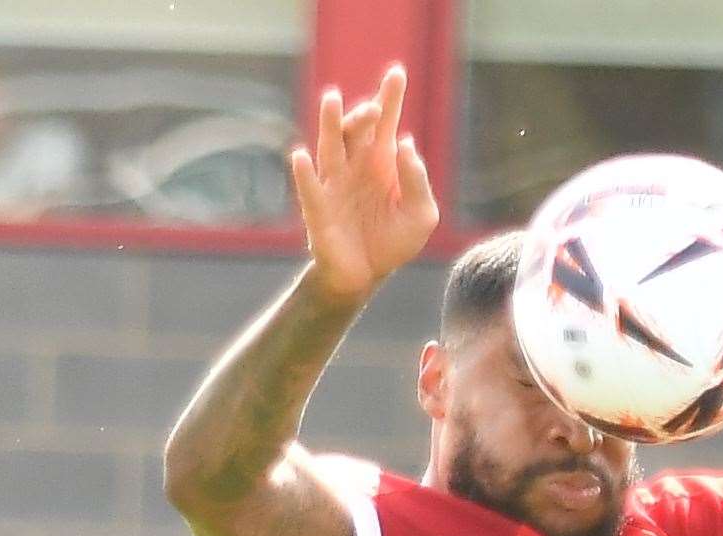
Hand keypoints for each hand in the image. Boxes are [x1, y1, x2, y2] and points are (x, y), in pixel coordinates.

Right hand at [291, 65, 438, 299]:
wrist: (367, 276)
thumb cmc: (393, 242)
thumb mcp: (421, 215)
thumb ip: (418, 181)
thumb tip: (406, 145)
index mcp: (383, 164)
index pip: (387, 125)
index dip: (390, 99)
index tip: (397, 73)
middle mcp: (356, 166)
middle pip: (357, 130)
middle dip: (365, 115)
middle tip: (376, 108)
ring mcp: (335, 184)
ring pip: (330, 147)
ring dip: (332, 124)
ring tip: (334, 100)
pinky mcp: (318, 208)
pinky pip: (310, 188)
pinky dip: (304, 173)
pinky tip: (301, 156)